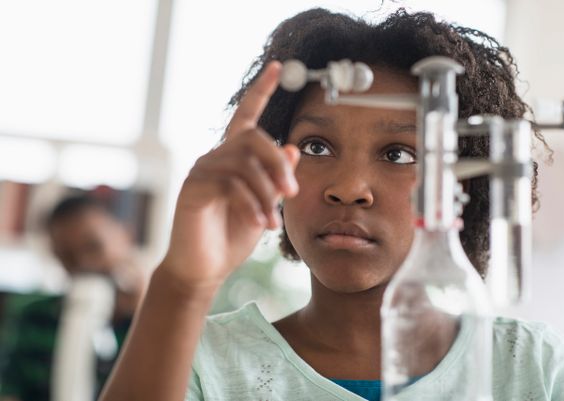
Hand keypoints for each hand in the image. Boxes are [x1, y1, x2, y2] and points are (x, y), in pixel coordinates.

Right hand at [159, 61, 299, 289]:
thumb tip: (293, 149)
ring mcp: (202, 171)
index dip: (260, 91)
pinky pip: (230, 183)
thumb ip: (276, 179)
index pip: (246, 116)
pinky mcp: (193, 188)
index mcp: (234, 159)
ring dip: (267, 192)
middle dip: (278, 163)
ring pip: (244, 162)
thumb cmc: (232, 236)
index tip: (276, 67)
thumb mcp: (264, 205)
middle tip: (293, 192)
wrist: (204, 268)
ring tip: (274, 220)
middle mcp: (216, 157)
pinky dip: (252, 203)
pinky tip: (261, 222)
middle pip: (252, 137)